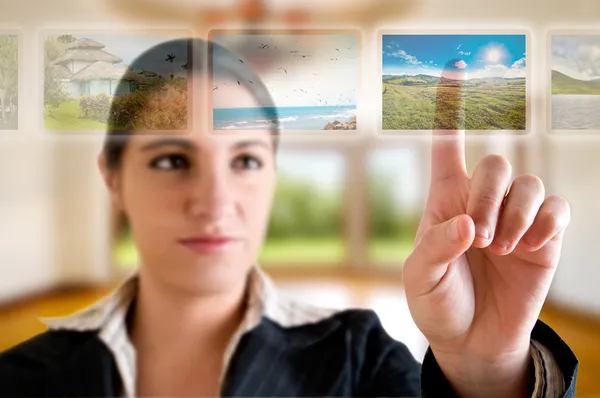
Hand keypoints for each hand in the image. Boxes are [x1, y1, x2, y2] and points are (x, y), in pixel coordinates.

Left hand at [402, 59, 570, 397]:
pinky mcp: (543, 238)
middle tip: (479, 239)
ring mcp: (514, 217)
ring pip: (529, 183)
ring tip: (499, 249)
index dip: (449, 108)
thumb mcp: (420, 278)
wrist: (470, 340)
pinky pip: (557, 209)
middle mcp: (481, 201)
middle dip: (488, 198)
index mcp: (444, 201)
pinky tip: (528, 247)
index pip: (447, 146)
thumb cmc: (438, 303)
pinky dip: (545, 224)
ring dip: (515, 214)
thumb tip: (467, 225)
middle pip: (496, 163)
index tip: (454, 68)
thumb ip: (436, 248)